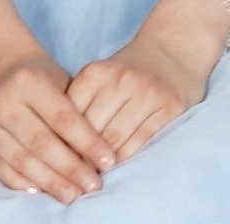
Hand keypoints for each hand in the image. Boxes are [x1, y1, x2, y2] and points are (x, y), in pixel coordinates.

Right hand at [0, 49, 116, 203]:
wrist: (1, 71)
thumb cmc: (41, 79)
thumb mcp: (61, 81)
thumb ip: (77, 109)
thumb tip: (99, 154)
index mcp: (29, 80)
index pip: (63, 118)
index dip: (88, 142)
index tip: (109, 161)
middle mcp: (4, 99)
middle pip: (42, 143)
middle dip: (71, 168)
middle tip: (93, 185)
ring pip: (22, 159)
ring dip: (50, 181)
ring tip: (73, 194)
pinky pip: (1, 168)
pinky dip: (22, 183)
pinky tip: (42, 192)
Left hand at [66, 31, 209, 165]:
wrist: (172, 50)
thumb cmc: (128, 71)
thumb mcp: (99, 77)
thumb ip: (81, 104)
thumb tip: (61, 147)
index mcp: (96, 72)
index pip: (71, 115)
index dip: (62, 142)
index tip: (56, 162)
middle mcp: (120, 80)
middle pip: (92, 130)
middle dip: (80, 157)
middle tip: (72, 178)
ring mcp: (146, 93)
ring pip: (115, 139)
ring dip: (102, 163)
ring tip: (92, 178)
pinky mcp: (168, 107)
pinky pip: (140, 141)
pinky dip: (126, 158)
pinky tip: (118, 167)